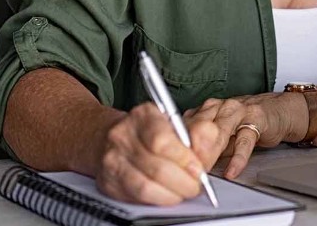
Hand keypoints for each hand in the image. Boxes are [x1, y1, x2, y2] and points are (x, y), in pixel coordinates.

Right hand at [91, 102, 220, 205]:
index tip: (198, 169)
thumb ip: (197, 133)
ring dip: (172, 194)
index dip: (184, 159)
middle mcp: (122, 135)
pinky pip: (137, 197)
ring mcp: (112, 159)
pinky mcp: (108, 181)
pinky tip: (166, 194)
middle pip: (157, 168)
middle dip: (184, 182)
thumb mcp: (174, 124)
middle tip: (195, 185)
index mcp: (142, 115)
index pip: (161, 140)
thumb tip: (208, 141)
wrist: (110, 138)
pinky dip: (157, 200)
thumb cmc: (148, 133)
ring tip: (182, 190)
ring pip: (146, 186)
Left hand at [183, 93, 307, 178]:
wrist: (275, 111)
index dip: (178, 146)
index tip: (173, 163)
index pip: (185, 126)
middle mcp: (218, 107)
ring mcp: (237, 112)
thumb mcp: (219, 135)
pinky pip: (244, 142)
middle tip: (186, 170)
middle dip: (191, 150)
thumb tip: (186, 165)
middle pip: (199, 128)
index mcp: (205, 109)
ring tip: (204, 170)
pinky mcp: (255, 120)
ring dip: (210, 153)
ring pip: (219, 132)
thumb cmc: (244, 124)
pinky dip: (237, 159)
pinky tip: (231, 171)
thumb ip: (203, 146)